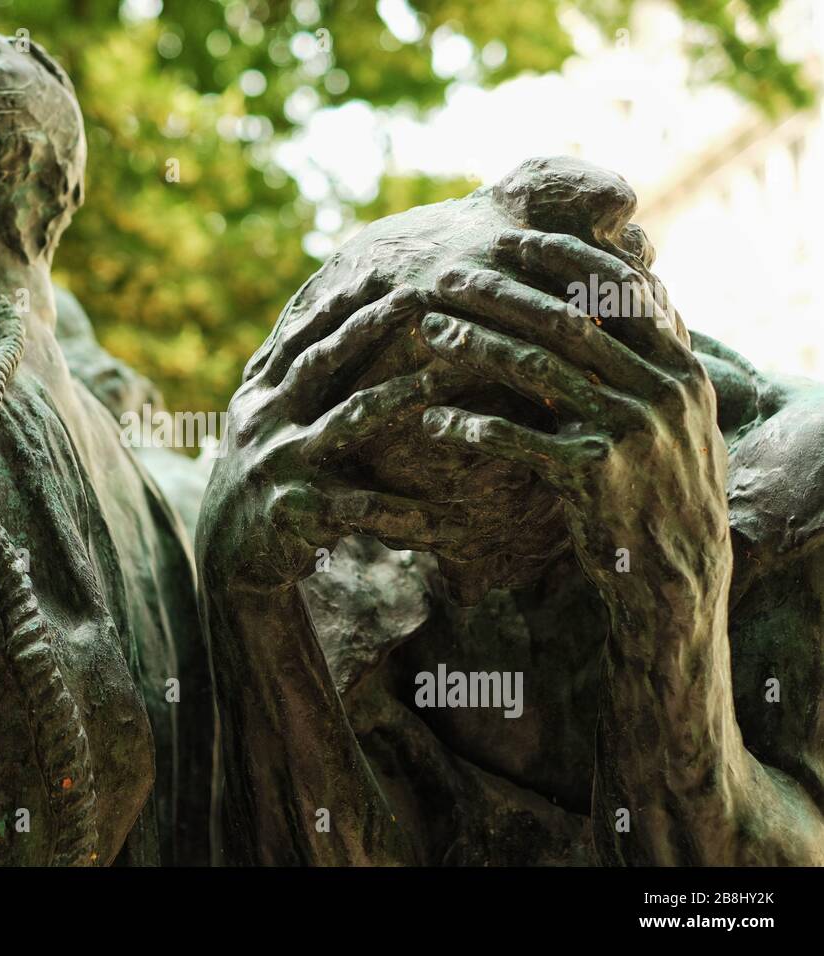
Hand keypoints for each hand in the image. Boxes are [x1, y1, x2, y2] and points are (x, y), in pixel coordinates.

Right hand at [200, 282, 490, 589]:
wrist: (229, 553)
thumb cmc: (265, 477)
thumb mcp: (263, 421)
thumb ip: (287, 374)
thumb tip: (320, 307)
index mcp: (260, 394)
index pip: (302, 336)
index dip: (339, 302)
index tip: (381, 268)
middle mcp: (265, 421)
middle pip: (320, 363)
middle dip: (369, 326)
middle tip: (417, 294)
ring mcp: (279, 463)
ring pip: (346, 422)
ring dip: (398, 397)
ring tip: (443, 381)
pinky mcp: (296, 511)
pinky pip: (361, 506)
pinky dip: (405, 510)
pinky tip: (448, 514)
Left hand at [418, 228, 729, 604]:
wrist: (677, 570)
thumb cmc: (662, 482)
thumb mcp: (675, 413)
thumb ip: (652, 354)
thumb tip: (638, 282)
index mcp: (680, 367)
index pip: (620, 290)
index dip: (564, 258)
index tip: (510, 241)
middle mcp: (662, 391)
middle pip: (568, 321)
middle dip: (502, 293)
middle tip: (448, 277)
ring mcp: (630, 432)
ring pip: (538, 370)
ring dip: (476, 345)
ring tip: (430, 332)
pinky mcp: (594, 477)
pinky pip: (518, 439)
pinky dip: (471, 425)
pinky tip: (432, 420)